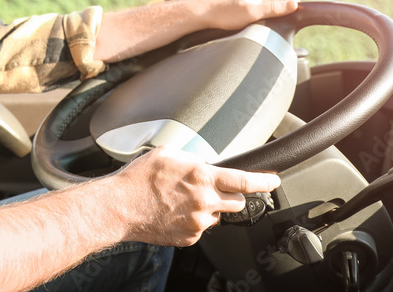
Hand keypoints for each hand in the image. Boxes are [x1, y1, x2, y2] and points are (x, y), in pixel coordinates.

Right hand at [113, 147, 280, 246]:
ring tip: (182, 200)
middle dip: (230, 194)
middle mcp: (204, 202)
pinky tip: (175, 212)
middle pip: (236, 201)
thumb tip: (201, 162)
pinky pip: (200, 228)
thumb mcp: (167, 154)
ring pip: (216, 215)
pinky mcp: (188, 238)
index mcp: (202, 178)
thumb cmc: (138, 179)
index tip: (273, 180)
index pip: (245, 181)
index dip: (264, 181)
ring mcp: (197, 223)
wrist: (120, 207)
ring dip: (208, 207)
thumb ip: (191, 158)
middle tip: (212, 188)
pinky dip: (193, 220)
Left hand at [205, 0, 299, 30]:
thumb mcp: (253, 13)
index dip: (296, 9)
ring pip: (272, 3)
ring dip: (275, 13)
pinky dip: (265, 13)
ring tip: (273, 26)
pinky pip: (262, 5)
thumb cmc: (226, 13)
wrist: (204, 12)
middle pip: (282, 0)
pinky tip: (260, 22)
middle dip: (286, 12)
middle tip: (284, 27)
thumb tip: (294, 5)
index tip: (297, 22)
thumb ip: (274, 8)